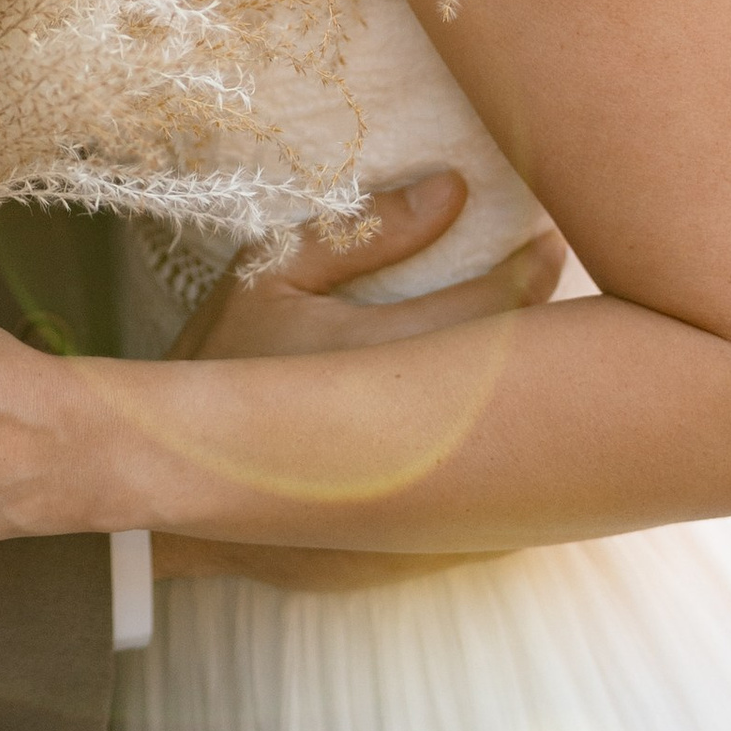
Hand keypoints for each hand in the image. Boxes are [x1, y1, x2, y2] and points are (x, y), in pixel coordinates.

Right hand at [163, 178, 565, 589]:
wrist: (176, 484)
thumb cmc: (221, 364)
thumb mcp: (272, 277)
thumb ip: (363, 232)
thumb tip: (453, 188)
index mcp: (379, 354)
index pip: (494, 306)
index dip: (532, 270)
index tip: (546, 243)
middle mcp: (413, 430)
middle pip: (527, 376)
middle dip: (555, 330)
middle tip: (551, 291)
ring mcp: (423, 496)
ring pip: (525, 448)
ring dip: (543, 400)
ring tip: (545, 356)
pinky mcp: (424, 542)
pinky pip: (502, 504)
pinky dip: (514, 464)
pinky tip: (509, 435)